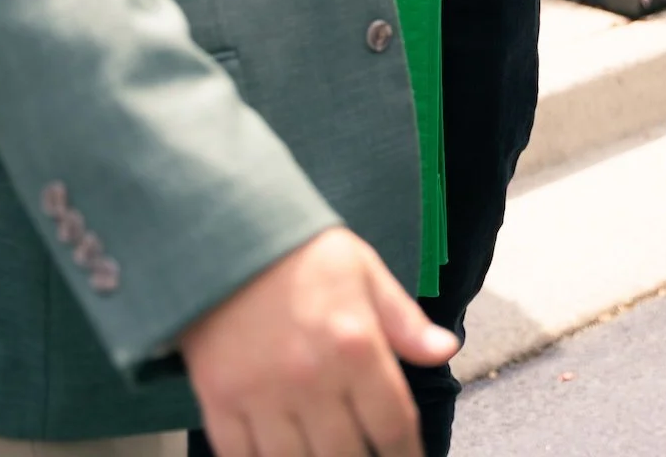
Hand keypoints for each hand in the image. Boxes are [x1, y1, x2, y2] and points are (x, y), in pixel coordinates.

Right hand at [180, 227, 455, 456]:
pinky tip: (280, 456)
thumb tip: (445, 350)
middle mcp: (312, 378)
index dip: (406, 455)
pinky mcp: (220, 401)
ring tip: (324, 455)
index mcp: (355, 346)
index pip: (393, 426)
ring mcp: (262, 395)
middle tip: (364, 453)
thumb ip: (404, 319)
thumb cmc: (302, 253)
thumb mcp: (364, 272)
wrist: (227, 230)